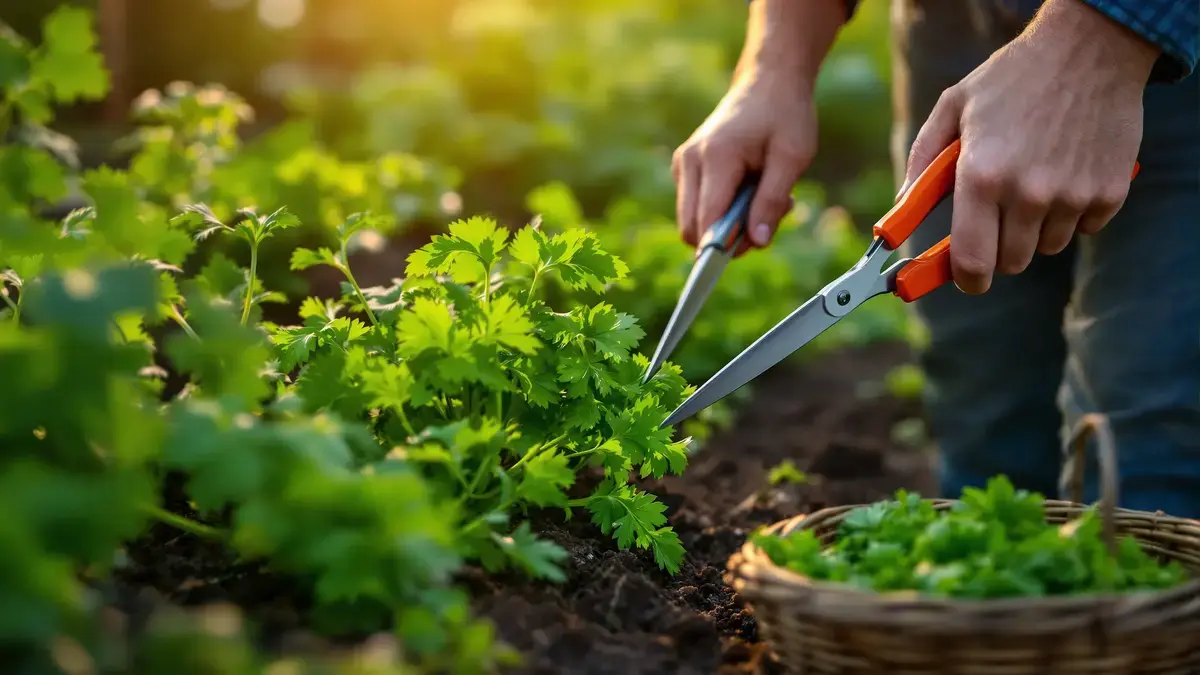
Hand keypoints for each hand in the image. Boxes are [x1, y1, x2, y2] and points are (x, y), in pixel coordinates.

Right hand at [673, 74, 817, 255]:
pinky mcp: (685, 168)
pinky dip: (722, 211)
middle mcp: (690, 161)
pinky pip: (698, 208)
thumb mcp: (793, 157)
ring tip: (761, 196)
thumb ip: (772, 201)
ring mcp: (683, 164)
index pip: (706, 220)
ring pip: (694, 222)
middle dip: (728, 237)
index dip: (721, 247)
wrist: (768, 82)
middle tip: (766, 218)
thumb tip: (756, 242)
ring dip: (727, 224)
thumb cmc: (784, 116)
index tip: (745, 253)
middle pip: (692, 228)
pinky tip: (748, 189)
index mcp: (716, 157)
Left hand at [900, 0, 1159, 293]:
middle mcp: (1028, 192)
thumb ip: (922, 162)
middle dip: (999, 248)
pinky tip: (1068, 173)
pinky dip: (1075, 213)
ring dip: (1037, 229)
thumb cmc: (1011, 78)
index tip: (965, 279)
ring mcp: (1072, 195)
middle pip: (1010, 262)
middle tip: (998, 215)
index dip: (965, 278)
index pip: (972, 260)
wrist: (1090, 48)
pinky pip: (1085, 228)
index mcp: (982, 176)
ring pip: (1047, 247)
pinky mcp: (1109, 192)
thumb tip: (899, 212)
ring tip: (1035, 180)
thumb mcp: (952, 107)